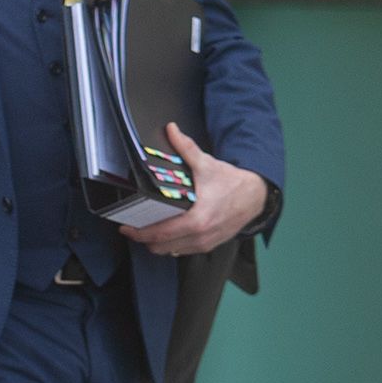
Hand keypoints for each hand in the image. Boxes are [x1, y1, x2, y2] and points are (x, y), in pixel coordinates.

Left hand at [129, 122, 267, 256]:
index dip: (138, 233)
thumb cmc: (232, 183)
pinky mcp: (209, 246)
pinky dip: (172, 244)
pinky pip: (183, 251)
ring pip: (170, 252)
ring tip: (149, 228)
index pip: (159, 234)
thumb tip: (172, 130)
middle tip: (134, 227)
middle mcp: (200, 236)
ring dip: (157, 243)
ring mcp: (204, 243)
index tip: (126, 227)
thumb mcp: (207, 164)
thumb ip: (186, 148)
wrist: (256, 196)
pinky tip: (168, 232)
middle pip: (160, 247)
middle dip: (144, 239)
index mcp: (197, 219)